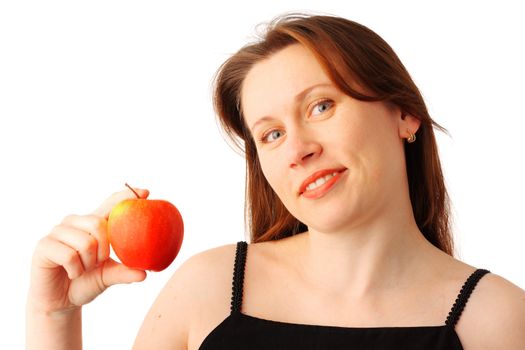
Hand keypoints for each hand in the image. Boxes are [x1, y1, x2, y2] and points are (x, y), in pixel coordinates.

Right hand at [27, 187, 148, 314]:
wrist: (60, 302)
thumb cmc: (85, 282)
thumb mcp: (108, 276)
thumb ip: (124, 271)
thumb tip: (144, 274)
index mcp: (92, 224)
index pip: (110, 204)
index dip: (126, 197)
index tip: (145, 192)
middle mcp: (74, 222)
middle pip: (98, 224)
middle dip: (103, 249)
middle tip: (98, 262)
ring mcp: (57, 232)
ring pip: (85, 243)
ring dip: (88, 263)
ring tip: (82, 269)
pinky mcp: (44, 245)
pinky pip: (69, 256)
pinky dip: (75, 270)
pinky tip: (71, 273)